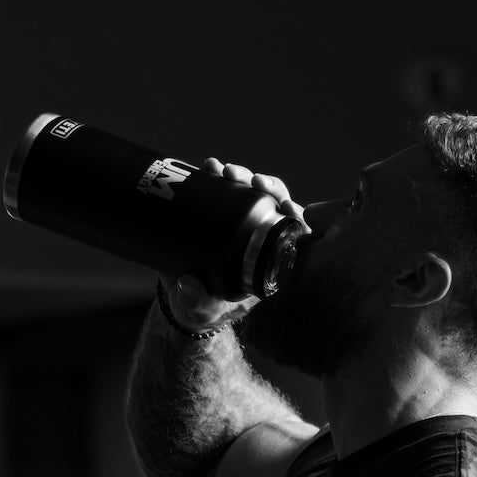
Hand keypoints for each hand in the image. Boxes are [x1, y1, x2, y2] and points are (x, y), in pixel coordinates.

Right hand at [159, 158, 307, 326]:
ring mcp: (241, 227)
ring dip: (242, 176)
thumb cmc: (200, 311)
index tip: (285, 204)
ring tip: (221, 169)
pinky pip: (226, 191)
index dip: (296, 218)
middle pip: (276, 207)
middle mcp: (260, 243)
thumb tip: (190, 284)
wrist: (181, 300)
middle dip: (267, 187)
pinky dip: (218, 176)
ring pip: (253, 194)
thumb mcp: (200, 309)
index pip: (293, 239)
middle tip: (247, 179)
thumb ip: (197, 301)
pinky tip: (209, 166)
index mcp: (269, 266)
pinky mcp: (220, 216)